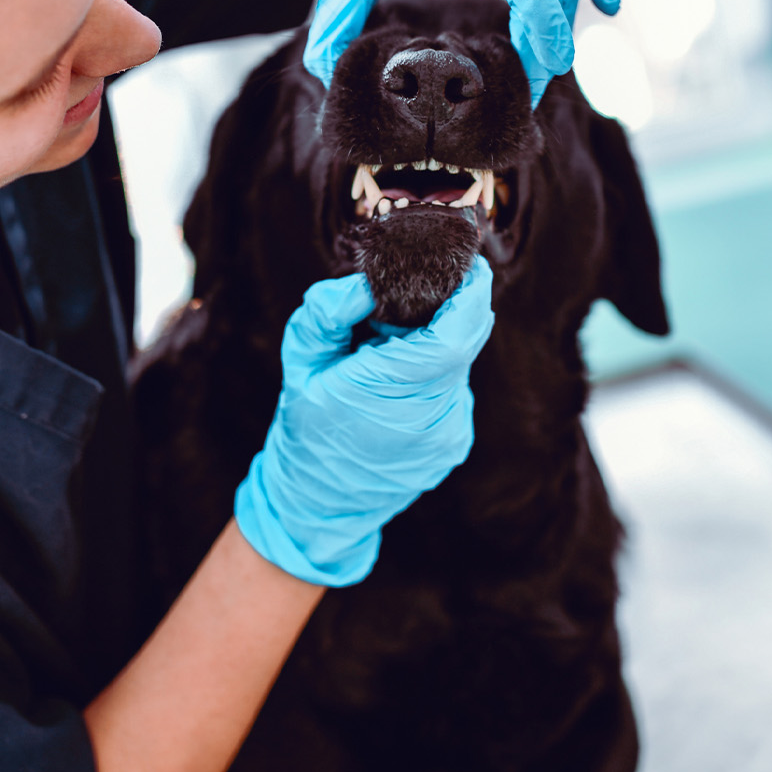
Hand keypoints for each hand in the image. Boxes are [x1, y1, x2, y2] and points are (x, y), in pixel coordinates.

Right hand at [233, 256, 494, 585]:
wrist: (316, 505)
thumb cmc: (304, 430)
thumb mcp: (301, 362)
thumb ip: (328, 312)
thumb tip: (366, 285)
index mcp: (391, 391)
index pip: (455, 334)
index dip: (470, 294)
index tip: (468, 266)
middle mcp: (432, 417)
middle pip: (465, 343)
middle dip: (450, 311)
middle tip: (418, 297)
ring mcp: (448, 435)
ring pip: (460, 366)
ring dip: (437, 347)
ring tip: (391, 353)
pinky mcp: (454, 444)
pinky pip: (454, 392)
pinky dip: (434, 377)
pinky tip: (398, 386)